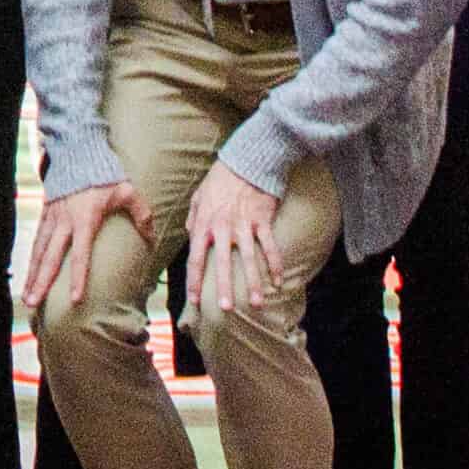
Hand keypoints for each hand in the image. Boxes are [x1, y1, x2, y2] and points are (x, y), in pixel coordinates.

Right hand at [21, 182, 152, 309]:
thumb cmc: (104, 173)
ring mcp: (52, 217)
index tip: (75, 299)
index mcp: (85, 219)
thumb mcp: (126, 191)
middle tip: (33, 303)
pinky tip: (29, 275)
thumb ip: (141, 214)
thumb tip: (152, 238)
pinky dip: (32, 259)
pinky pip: (37, 241)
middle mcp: (65, 221)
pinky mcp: (46, 213)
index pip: (81, 254)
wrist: (78, 151)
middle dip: (41, 282)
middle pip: (50, 257)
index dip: (78, 278)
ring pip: (39, 251)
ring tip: (27, 296)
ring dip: (32, 275)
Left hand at [185, 163, 281, 314]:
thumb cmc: (221, 179)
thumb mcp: (199, 195)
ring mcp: (245, 224)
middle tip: (225, 309)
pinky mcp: (263, 220)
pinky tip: (279, 282)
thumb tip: (190, 234)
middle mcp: (223, 227)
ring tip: (255, 303)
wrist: (247, 159)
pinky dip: (275, 264)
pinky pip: (270, 246)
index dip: (194, 280)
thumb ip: (193, 217)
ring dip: (253, 283)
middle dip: (223, 287)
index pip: (196, 257)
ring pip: (249, 259)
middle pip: (223, 263)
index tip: (194, 300)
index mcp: (204, 223)